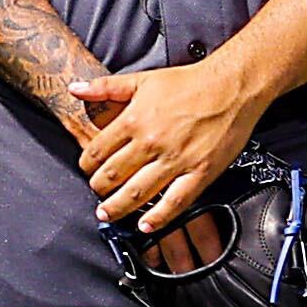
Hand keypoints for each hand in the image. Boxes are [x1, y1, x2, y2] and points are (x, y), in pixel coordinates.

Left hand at [71, 57, 269, 235]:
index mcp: (134, 120)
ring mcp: (176, 160)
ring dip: (118, 207)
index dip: (87, 164)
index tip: (87, 170)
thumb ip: (104, 87)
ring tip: (107, 213)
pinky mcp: (201, 172)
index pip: (97, 151)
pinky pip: (176, 201)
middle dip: (98, 188)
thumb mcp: (141, 80)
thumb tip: (75, 89)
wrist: (230, 87)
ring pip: (138, 192)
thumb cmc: (188, 83)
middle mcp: (151, 143)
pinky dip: (159, 217)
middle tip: (96, 193)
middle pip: (113, 175)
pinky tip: (146, 226)